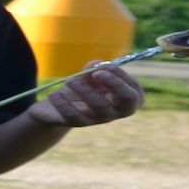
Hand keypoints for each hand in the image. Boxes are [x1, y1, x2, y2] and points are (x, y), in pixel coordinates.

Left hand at [27, 61, 144, 127]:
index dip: (121, 77)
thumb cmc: (82, 86)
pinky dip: (63, 103)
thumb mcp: (91, 75)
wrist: (59, 102)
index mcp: (124, 98)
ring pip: (100, 106)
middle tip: (97, 73)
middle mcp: (116, 111)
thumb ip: (97, 68)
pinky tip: (54, 94)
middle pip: (127, 102)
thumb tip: (99, 66)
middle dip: (115, 85)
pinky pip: (74, 115)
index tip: (105, 66)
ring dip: (85, 90)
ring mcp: (99, 119)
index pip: (134, 91)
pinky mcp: (80, 123)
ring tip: (70, 80)